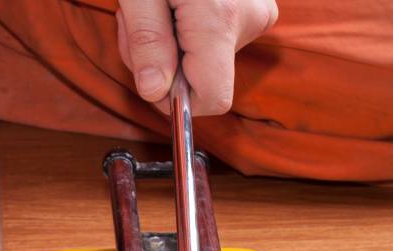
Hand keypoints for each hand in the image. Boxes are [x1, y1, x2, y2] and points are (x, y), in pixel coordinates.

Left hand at [116, 0, 277, 115]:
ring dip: (167, 44)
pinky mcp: (251, 10)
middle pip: (200, 80)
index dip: (173, 98)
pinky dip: (183, 30)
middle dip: (159, 61)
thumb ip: (147, 42)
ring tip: (155, 7)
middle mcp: (248, 21)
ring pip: (203, 61)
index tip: (146, 70)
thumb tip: (154, 92)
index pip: (211, 99)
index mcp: (220, 20)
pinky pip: (211, 41)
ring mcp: (255, 15)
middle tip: (136, 22)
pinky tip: (172, 6)